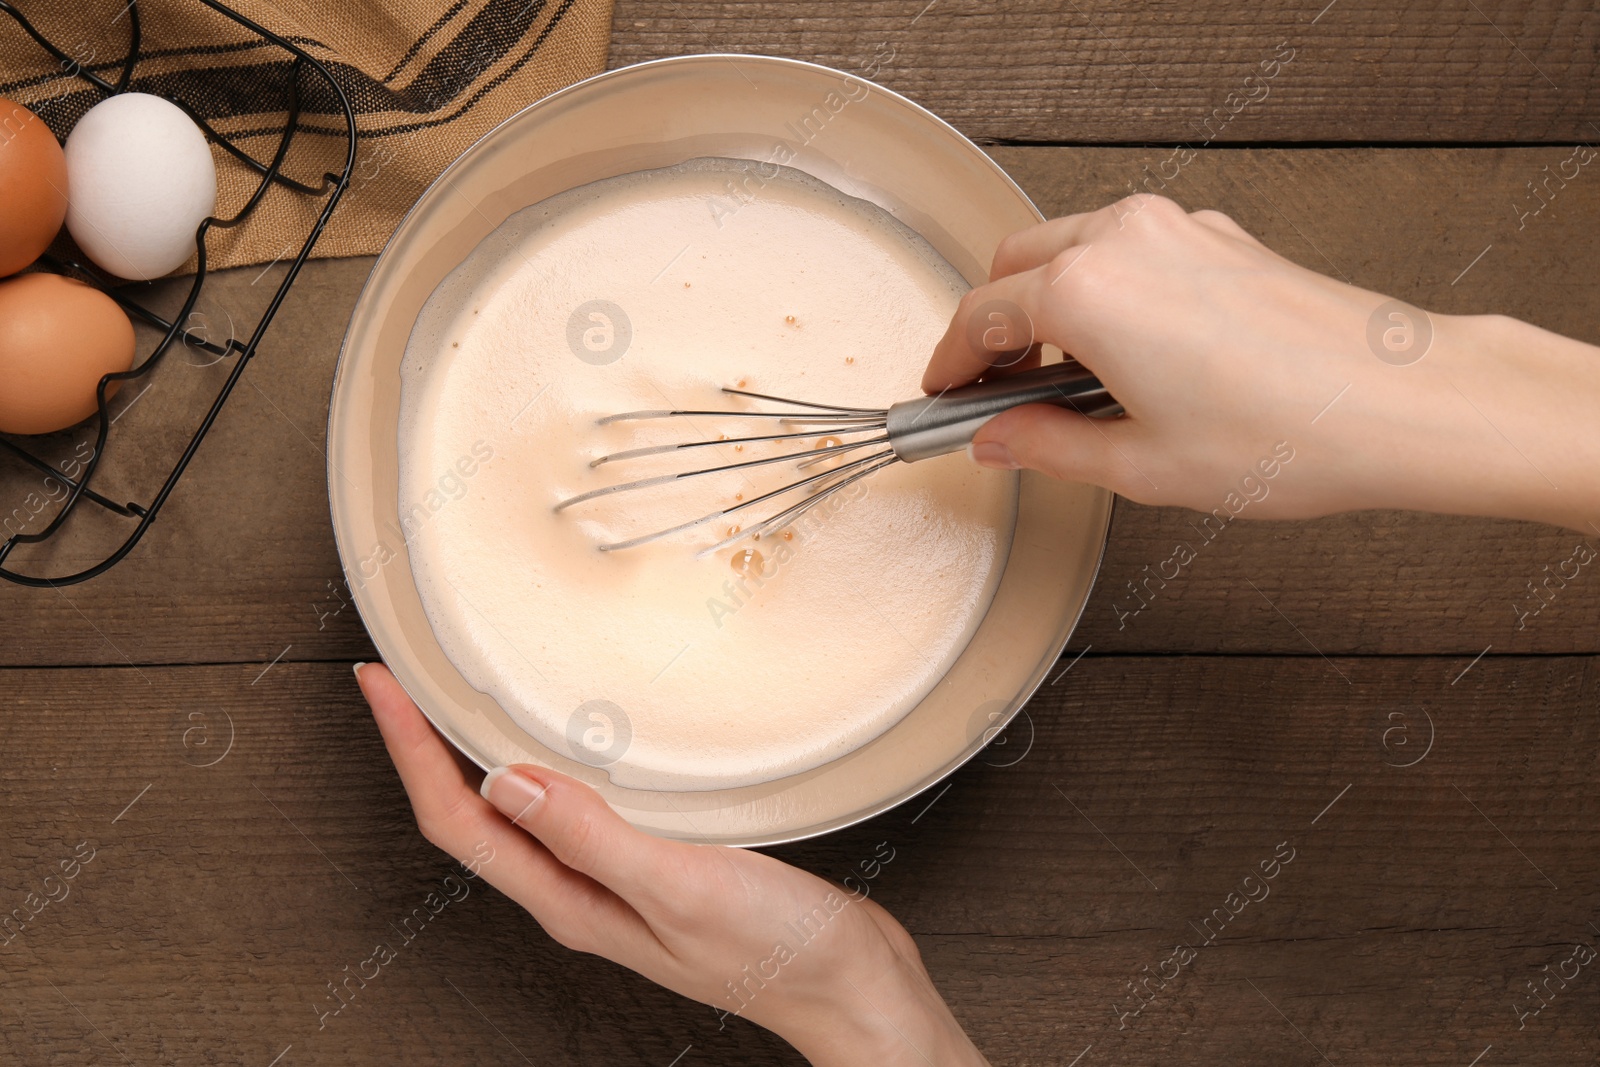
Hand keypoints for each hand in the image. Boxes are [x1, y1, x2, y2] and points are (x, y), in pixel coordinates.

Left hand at [355, 662, 987, 1066]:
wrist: (850, 982)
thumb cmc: (777, 950)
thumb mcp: (679, 885)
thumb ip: (591, 836)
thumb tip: (504, 782)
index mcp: (570, 901)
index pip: (461, 821)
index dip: (410, 750)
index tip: (381, 686)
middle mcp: (578, 894)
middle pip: (472, 818)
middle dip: (424, 749)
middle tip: (398, 681)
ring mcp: (612, 882)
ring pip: (516, 813)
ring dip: (473, 755)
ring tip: (450, 701)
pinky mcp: (651, 864)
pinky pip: (572, 809)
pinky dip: (544, 764)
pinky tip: (559, 741)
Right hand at [927, 194, 1599, 531]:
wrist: (1401, 402)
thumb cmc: (1288, 433)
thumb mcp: (1140, 465)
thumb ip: (1047, 446)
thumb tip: (1000, 441)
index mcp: (1085, 291)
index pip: (979, 316)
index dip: (949, 363)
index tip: (943, 395)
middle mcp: (1123, 240)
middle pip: (1014, 267)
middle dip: (991, 327)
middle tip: (992, 394)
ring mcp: (1175, 229)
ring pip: (1068, 250)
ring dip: (1044, 305)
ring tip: (1059, 384)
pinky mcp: (1217, 236)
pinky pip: (1126, 251)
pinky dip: (1100, 292)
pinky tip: (1121, 358)